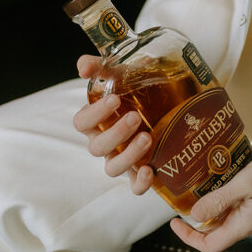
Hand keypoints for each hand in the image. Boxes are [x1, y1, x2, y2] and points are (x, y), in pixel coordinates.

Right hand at [71, 54, 153, 194]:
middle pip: (96, 147)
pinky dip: (139, 183)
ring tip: (147, 138)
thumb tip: (83, 67)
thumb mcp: (121, 72)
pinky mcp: (140, 170)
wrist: (171, 99)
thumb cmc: (138, 87)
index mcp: (97, 120)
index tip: (114, 99)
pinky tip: (150, 171)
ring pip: (112, 168)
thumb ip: (100, 66)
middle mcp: (106, 142)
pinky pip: (133, 185)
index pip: (81, 122)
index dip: (94, 114)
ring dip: (128, 155)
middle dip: (115, 134)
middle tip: (135, 117)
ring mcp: (122, 158)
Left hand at [170, 142, 251, 251]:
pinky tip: (217, 186)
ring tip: (196, 192)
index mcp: (245, 225)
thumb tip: (194, 216)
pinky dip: (221, 203)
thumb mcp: (246, 182)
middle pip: (215, 235)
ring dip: (208, 212)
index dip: (189, 237)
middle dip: (195, 223)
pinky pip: (234, 211)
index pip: (210, 245)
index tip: (175, 221)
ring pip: (224, 222)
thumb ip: (219, 200)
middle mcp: (249, 226)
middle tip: (181, 203)